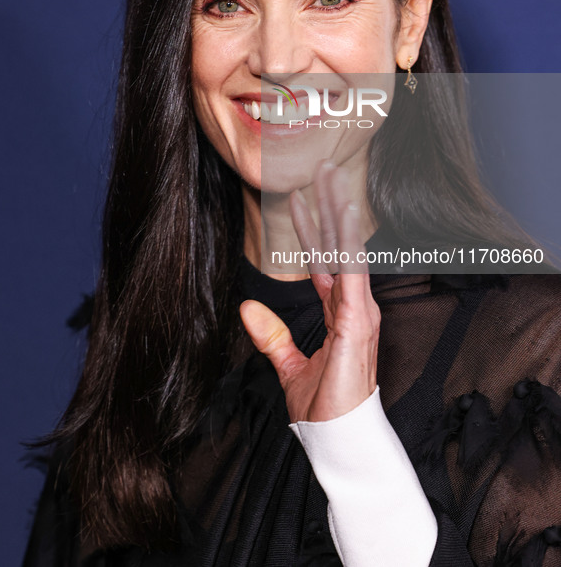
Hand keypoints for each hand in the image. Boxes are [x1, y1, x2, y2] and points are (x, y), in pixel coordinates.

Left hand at [240, 160, 380, 422]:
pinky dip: (349, 240)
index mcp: (339, 312)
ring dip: (340, 210)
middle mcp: (353, 304)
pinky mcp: (358, 319)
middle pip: (339, 245)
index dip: (311, 228)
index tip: (297, 199)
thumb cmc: (323, 405)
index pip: (323, 260)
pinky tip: (344, 212)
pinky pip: (353, 271)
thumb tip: (247, 308)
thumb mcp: (289, 364)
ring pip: (348, 248)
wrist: (336, 437)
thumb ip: (271, 335)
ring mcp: (358, 309)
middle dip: (330, 205)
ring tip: (332, 175)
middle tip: (323, 168)